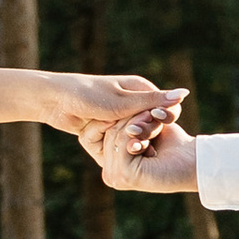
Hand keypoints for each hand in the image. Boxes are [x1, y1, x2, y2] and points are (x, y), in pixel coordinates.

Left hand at [36, 71, 182, 142]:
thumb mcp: (122, 102)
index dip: (156, 125)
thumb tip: (184, 93)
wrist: (53, 100)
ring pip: (130, 138)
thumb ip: (153, 102)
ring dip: (119, 141)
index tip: (144, 134)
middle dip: (135, 135)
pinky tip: (102, 148)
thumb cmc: (88, 95)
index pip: (163, 111)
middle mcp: (132, 102)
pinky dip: (109, 145)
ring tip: (103, 134)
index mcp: (140, 89)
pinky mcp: (106, 127)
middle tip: (117, 134)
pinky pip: (115, 142)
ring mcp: (119, 116)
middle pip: (147, 127)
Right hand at [83, 101, 198, 193]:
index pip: (102, 136)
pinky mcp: (124, 175)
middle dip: (128, 118)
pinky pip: (123, 142)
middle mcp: (110, 175)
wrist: (194, 159)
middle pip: (108, 135)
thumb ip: (127, 122)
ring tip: (153, 115)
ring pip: (115, 137)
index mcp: (111, 167)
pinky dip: (138, 128)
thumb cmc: (172, 143)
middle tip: (148, 111)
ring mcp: (115, 177)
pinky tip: (153, 124)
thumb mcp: (145, 128)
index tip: (134, 107)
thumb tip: (108, 108)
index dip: (115, 117)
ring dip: (135, 120)